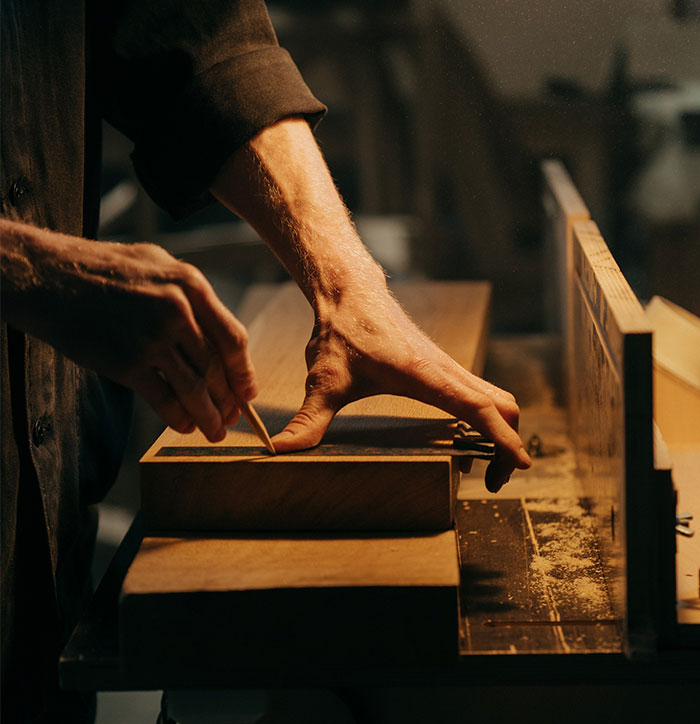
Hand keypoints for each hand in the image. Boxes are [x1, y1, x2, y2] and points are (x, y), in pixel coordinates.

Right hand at [1, 221, 255, 440]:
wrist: (51, 276)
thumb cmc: (107, 269)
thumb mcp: (159, 264)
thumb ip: (192, 295)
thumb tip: (218, 333)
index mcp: (191, 285)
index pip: (233, 338)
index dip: (244, 371)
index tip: (247, 391)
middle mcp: (178, 311)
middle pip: (216, 368)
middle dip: (228, 399)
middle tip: (232, 417)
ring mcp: (152, 338)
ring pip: (194, 388)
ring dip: (209, 416)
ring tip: (215, 431)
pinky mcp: (126, 362)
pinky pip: (163, 399)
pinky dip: (178, 418)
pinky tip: (184, 426)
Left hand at [271, 286, 530, 490]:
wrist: (351, 292)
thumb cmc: (342, 333)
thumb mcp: (325, 380)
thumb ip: (309, 420)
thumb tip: (283, 451)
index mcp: (427, 376)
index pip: (480, 409)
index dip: (504, 438)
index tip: (521, 466)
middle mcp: (446, 370)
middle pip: (503, 404)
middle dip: (509, 442)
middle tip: (492, 480)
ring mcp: (447, 366)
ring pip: (495, 396)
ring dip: (502, 428)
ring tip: (485, 464)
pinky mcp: (441, 365)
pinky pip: (479, 391)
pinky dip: (488, 415)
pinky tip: (465, 435)